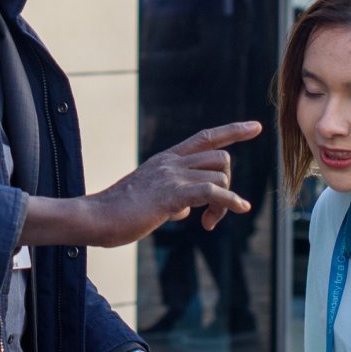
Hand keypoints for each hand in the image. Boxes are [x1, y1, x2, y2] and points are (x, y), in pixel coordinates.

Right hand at [22, 121, 261, 247]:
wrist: (95, 218)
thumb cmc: (119, 213)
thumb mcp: (150, 199)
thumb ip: (172, 198)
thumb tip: (187, 209)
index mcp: (166, 160)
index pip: (205, 137)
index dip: (233, 130)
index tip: (256, 126)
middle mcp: (171, 162)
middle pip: (220, 158)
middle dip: (227, 185)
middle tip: (212, 218)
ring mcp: (171, 176)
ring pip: (220, 175)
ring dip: (225, 203)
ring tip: (208, 224)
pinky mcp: (171, 194)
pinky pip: (212, 192)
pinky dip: (231, 200)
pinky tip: (241, 208)